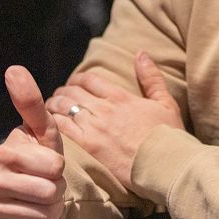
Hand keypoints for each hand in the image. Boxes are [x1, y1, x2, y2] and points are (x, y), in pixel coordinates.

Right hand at [0, 66, 67, 218]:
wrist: (28, 194)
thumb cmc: (38, 158)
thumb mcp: (41, 130)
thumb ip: (30, 102)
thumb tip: (14, 69)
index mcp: (5, 152)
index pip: (52, 164)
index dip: (57, 165)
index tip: (48, 161)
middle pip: (49, 189)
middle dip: (56, 186)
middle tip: (47, 180)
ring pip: (45, 210)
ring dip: (51, 205)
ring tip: (41, 195)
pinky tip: (34, 214)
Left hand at [47, 52, 183, 189]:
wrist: (166, 164)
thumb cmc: (168, 136)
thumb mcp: (165, 102)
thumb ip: (151, 77)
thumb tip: (141, 54)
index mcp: (120, 97)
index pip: (90, 79)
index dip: (78, 80)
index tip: (74, 84)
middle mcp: (104, 109)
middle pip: (73, 92)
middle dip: (63, 92)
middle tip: (59, 96)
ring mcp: (95, 128)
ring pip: (64, 108)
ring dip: (54, 105)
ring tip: (51, 109)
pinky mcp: (88, 147)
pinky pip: (63, 129)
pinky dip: (53, 123)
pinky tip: (50, 125)